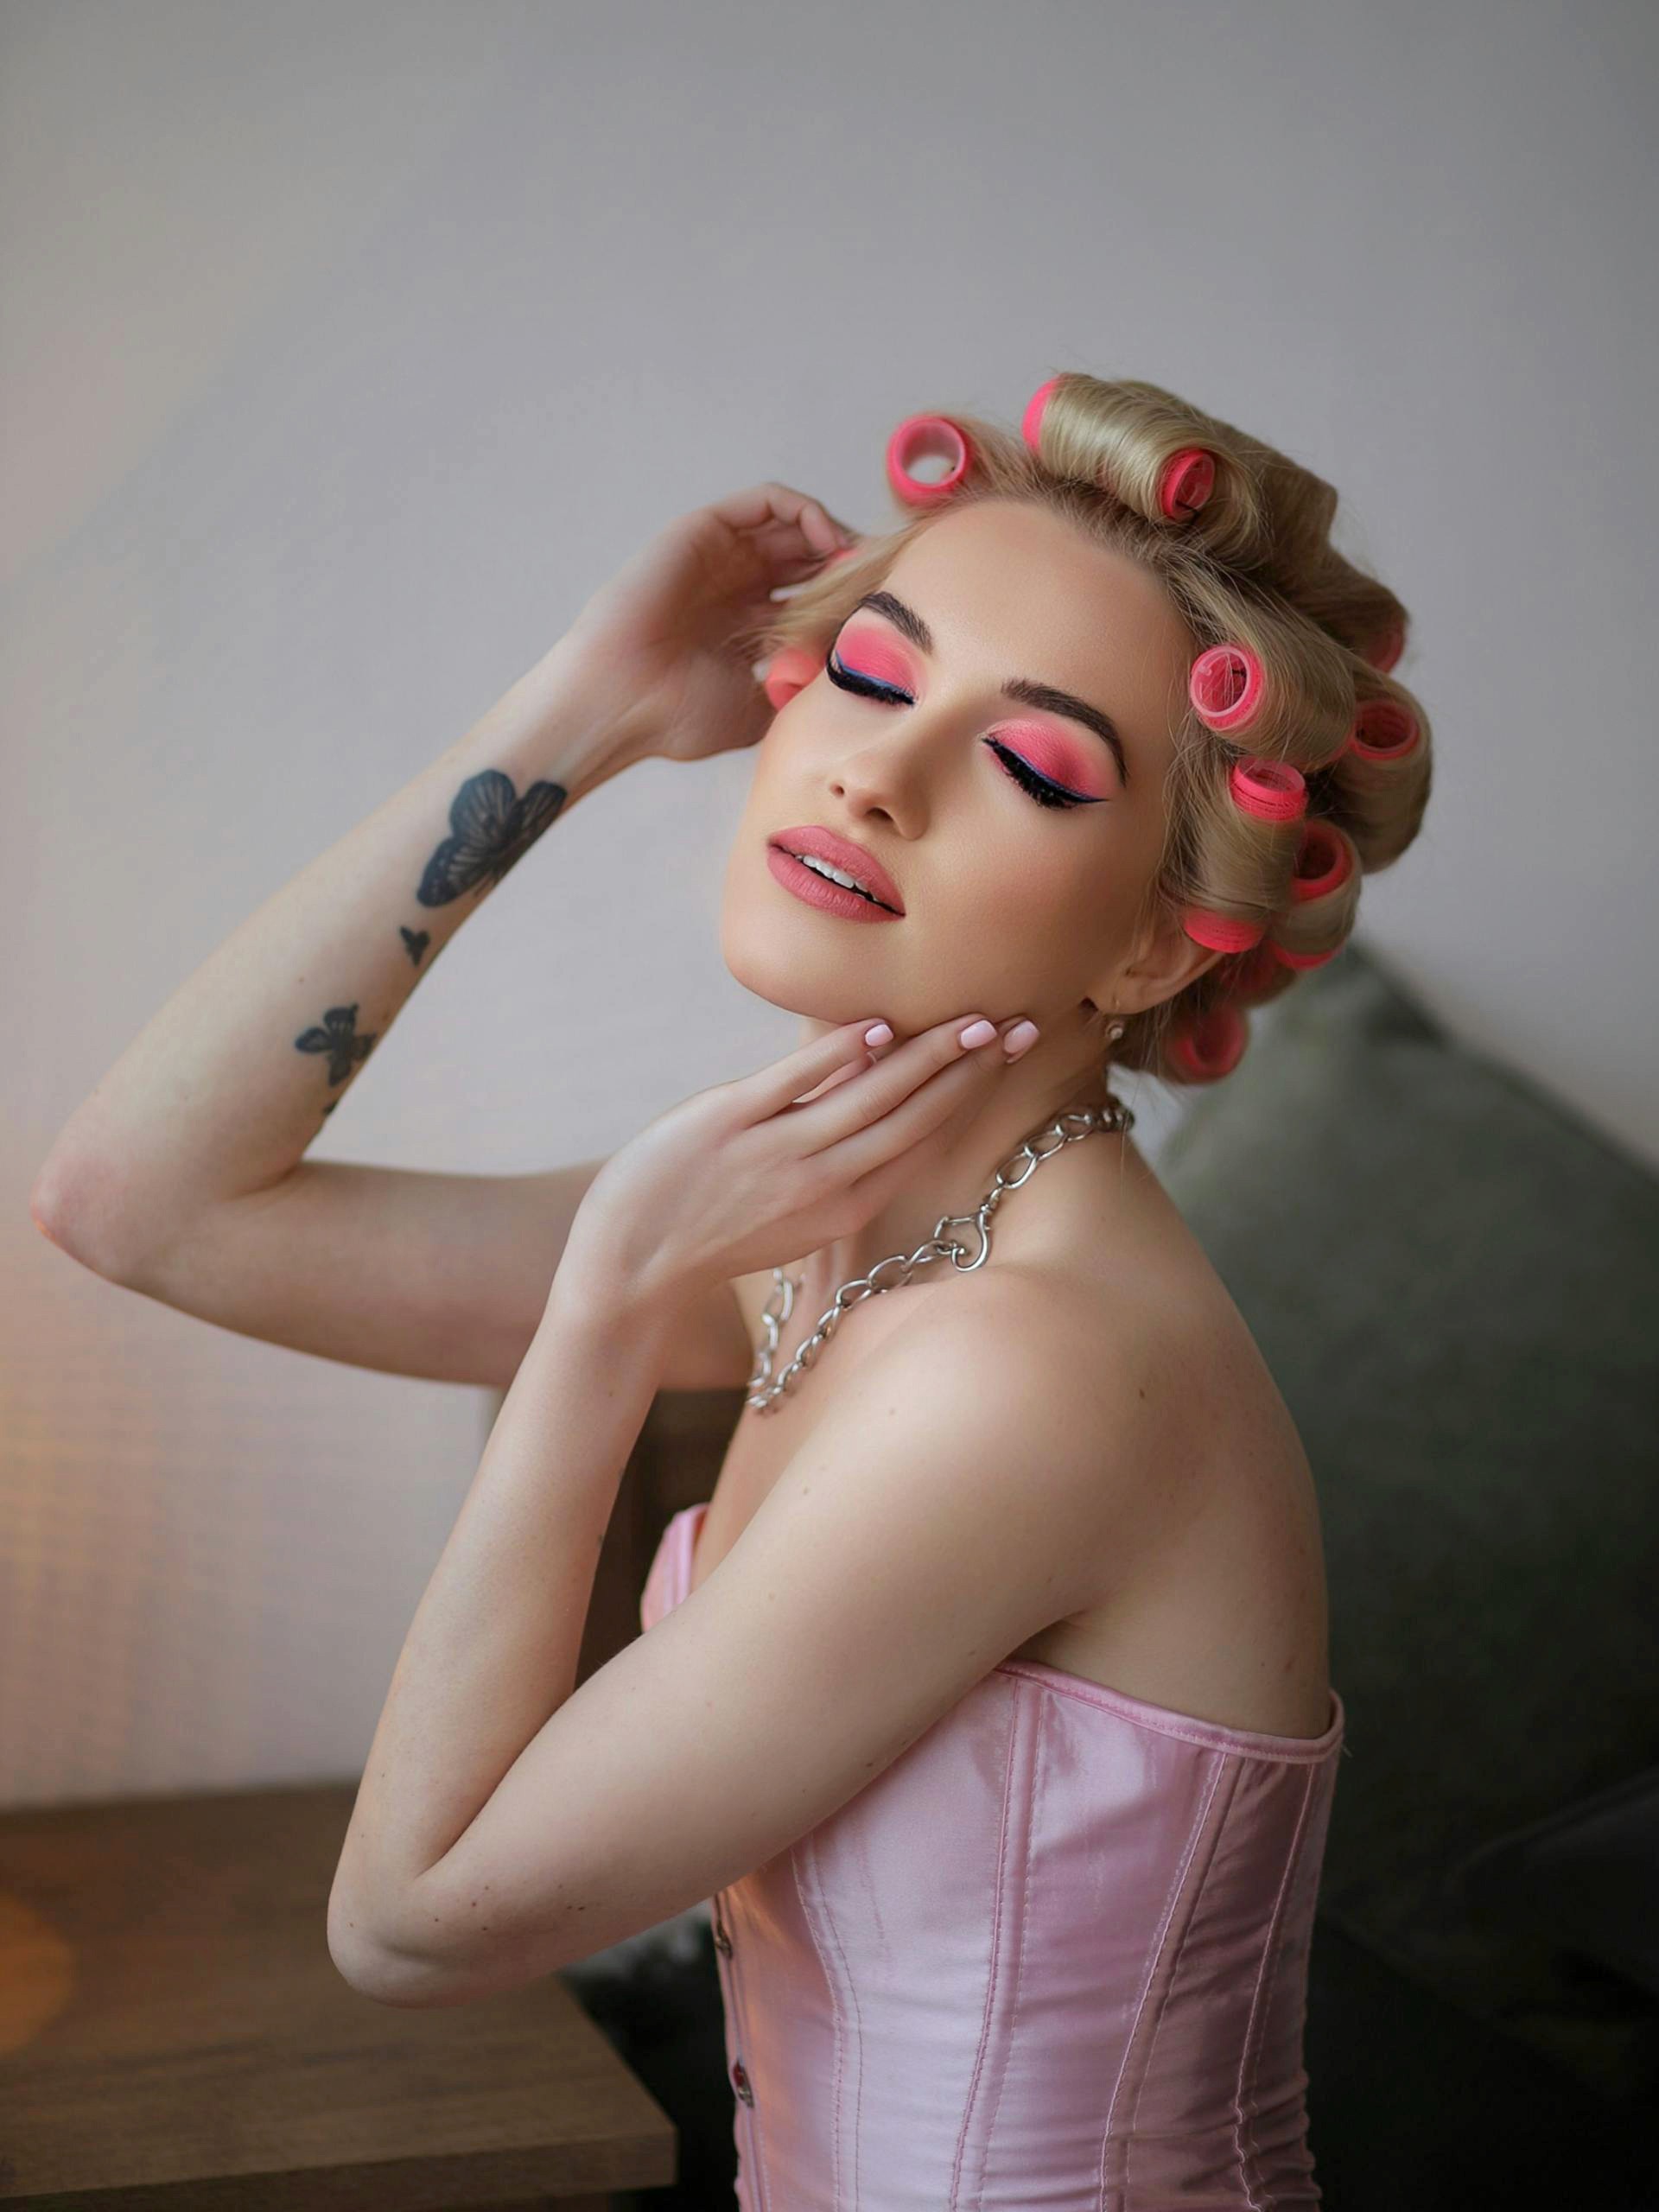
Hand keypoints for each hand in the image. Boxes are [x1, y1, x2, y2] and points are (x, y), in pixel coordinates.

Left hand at [558, 1011, 1037, 1318]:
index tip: (1010, 1052)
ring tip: (969, 1020)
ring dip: (925, 1056)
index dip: (971, 1093)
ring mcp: (777, 1152)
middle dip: (969, 1069)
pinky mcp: (727, 1123)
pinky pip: (793, 1081)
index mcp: (843, 1206)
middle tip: (1017, 1024)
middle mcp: (822, 1182)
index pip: (923, 1138)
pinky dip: (837, 1055)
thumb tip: (868, 1096)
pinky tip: (876, 1027)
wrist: (630, 1264)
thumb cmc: (710, 1234)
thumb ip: (834, 1166)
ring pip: (869, 1098)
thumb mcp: (791, 1217)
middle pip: (912, 1116)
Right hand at [560, 482, 859, 772]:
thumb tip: (850, 678)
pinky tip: (829, 542)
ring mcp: (720, 557)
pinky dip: (805, 511)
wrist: (619, 703)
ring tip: (857, 563)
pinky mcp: (705, 530)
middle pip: (810, 559)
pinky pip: (766, 502)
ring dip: (835, 536)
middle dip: (850, 567)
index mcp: (748, 628)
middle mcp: (736, 587)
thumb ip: (797, 687)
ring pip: (794, 526)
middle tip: (882, 582)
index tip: (885, 614)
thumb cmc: (676, 716)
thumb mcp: (758, 711)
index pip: (814, 599)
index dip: (851, 601)